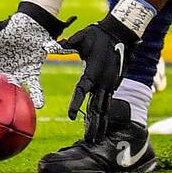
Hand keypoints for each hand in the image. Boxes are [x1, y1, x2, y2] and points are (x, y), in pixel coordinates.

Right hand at [0, 10, 71, 108]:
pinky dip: (37, 94)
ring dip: (12, 105)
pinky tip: (40, 105)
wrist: (31, 23)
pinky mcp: (32, 71)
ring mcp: (17, 73)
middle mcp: (3, 72)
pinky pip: (34, 85)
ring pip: (14, 94)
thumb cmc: (10, 28)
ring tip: (10, 121)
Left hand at [56, 16, 138, 142]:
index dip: (77, 103)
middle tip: (89, 140)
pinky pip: (108, 102)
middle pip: (96, 107)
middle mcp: (103, 81)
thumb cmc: (97, 34)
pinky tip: (100, 124)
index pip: (82, 91)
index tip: (71, 116)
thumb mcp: (81, 38)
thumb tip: (51, 45)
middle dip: (93, 124)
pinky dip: (104, 114)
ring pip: (104, 108)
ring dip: (100, 123)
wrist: (120, 32)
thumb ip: (67, 44)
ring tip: (95, 139)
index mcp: (92, 72)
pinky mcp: (114, 83)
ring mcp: (110, 84)